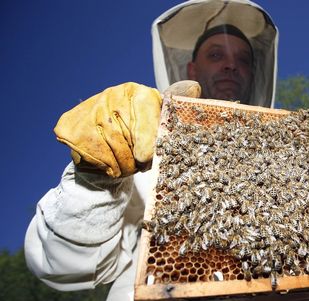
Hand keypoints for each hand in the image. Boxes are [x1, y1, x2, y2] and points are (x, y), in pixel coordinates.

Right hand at [54, 81, 200, 176]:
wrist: (109, 154)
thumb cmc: (141, 140)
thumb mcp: (162, 126)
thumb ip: (176, 109)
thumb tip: (194, 87)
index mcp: (137, 92)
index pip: (144, 109)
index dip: (146, 136)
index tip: (146, 157)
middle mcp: (111, 94)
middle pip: (125, 131)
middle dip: (134, 156)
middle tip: (140, 164)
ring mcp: (89, 108)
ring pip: (109, 144)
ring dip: (121, 163)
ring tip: (127, 165)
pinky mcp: (70, 126)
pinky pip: (91, 152)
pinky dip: (104, 165)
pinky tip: (109, 164)